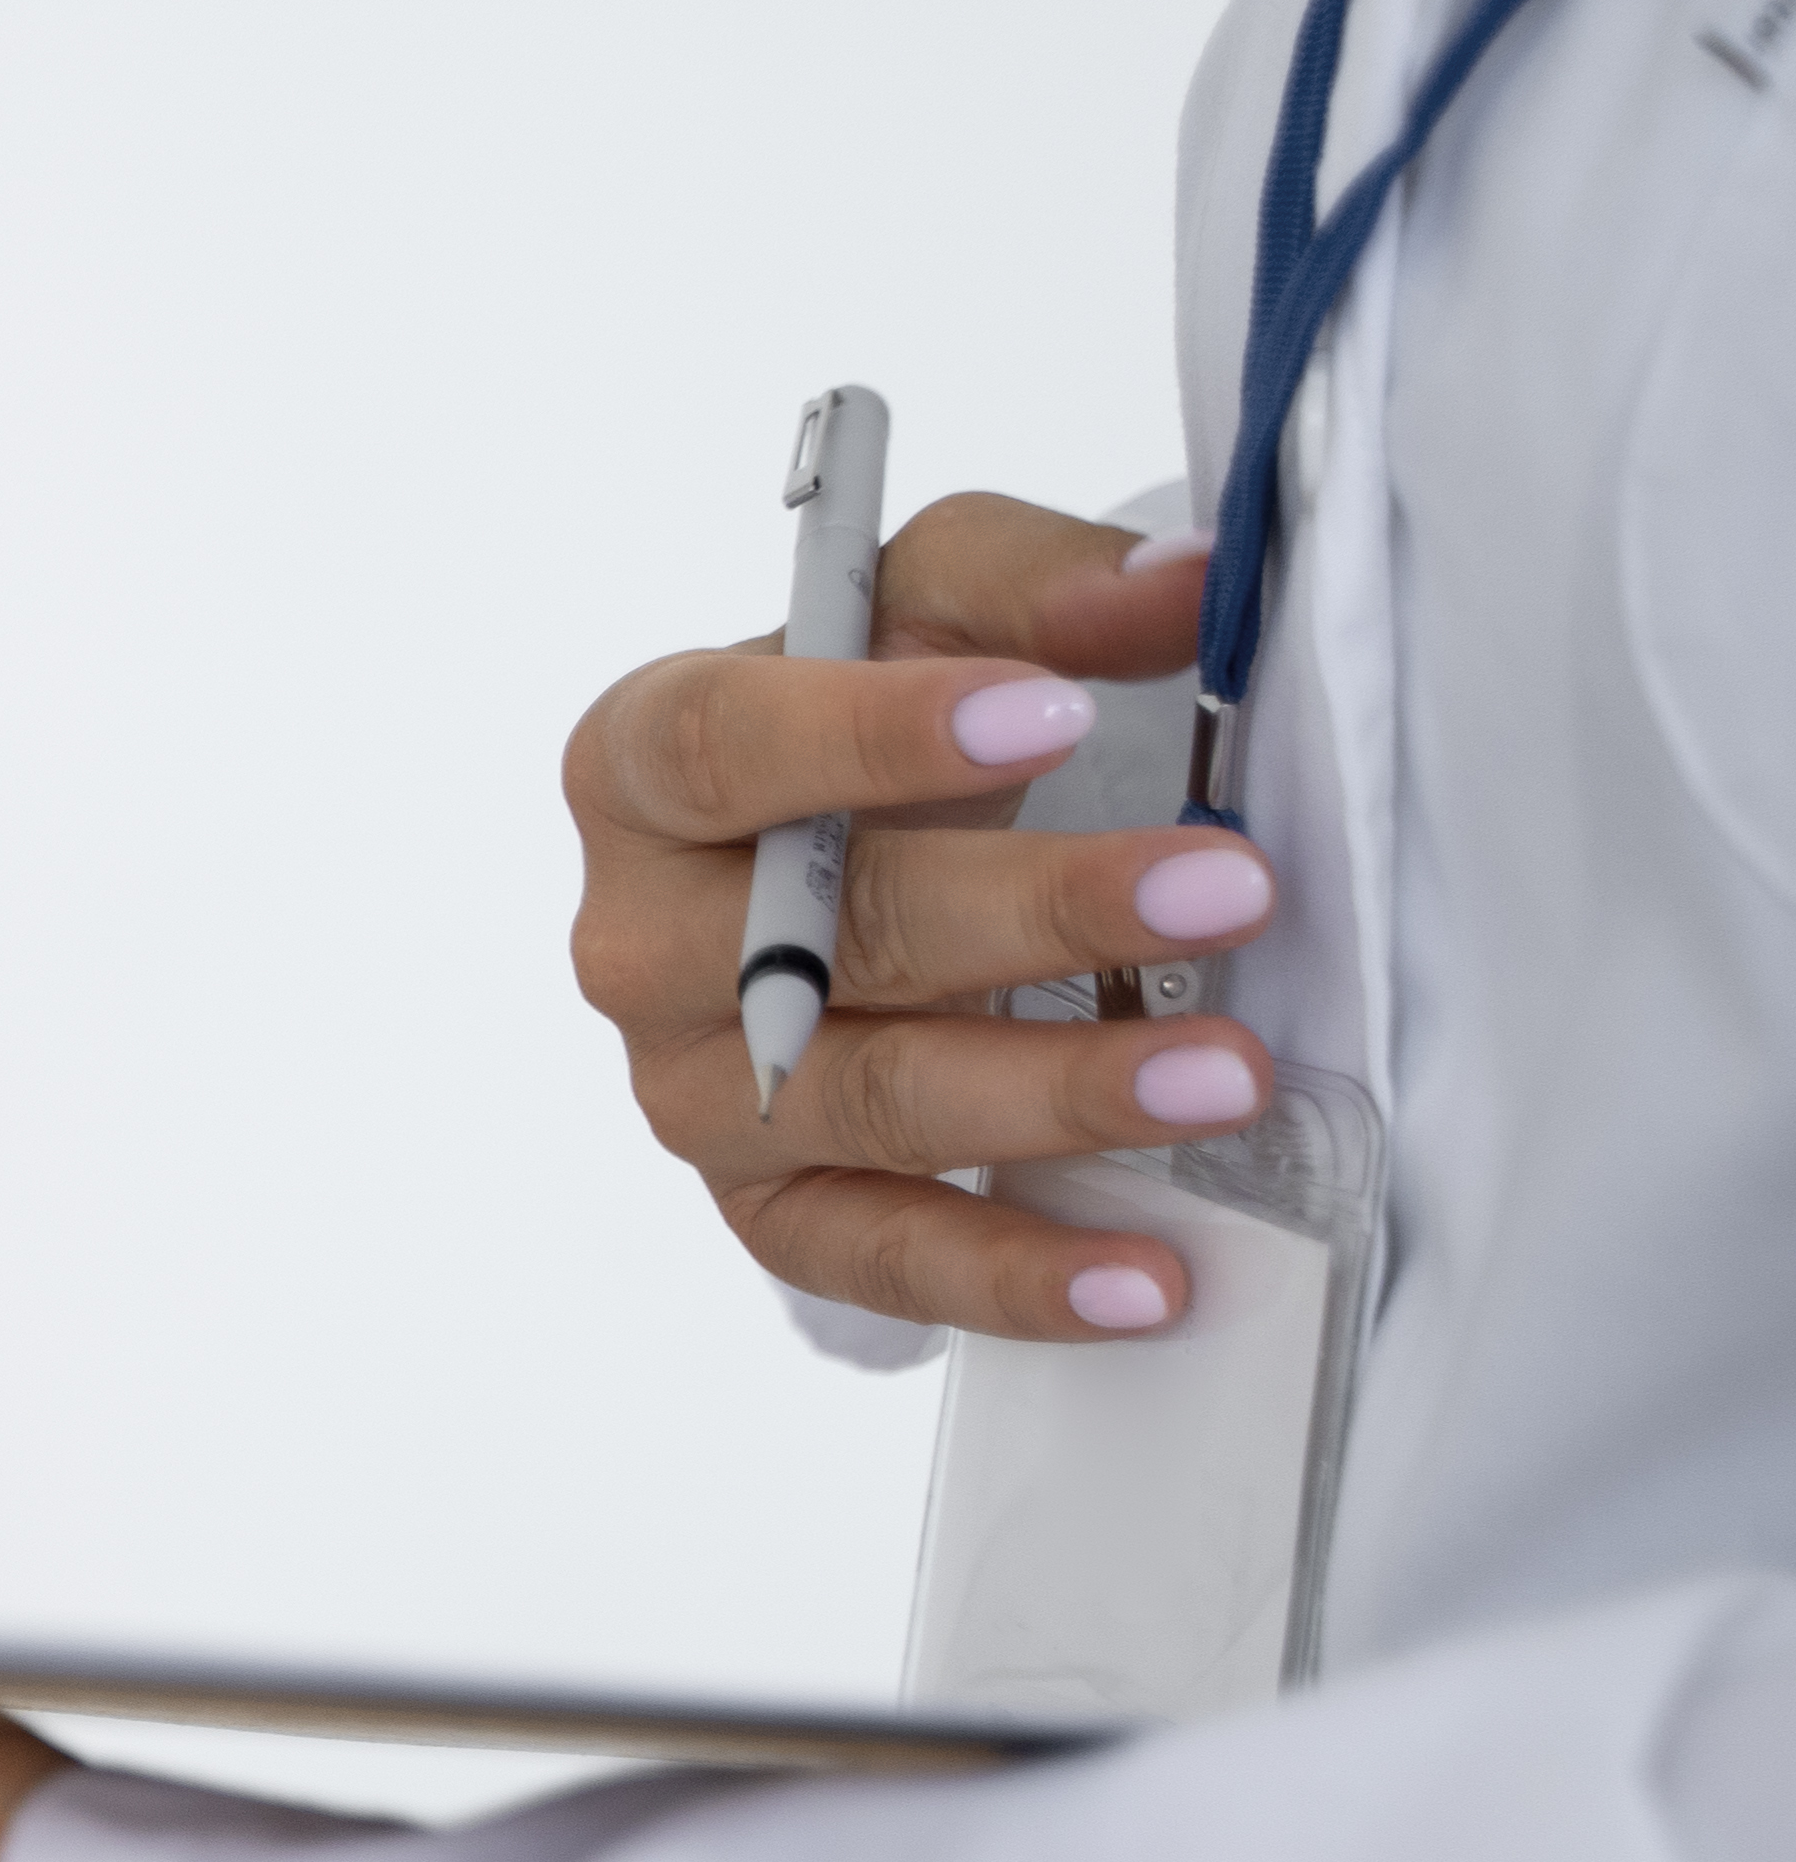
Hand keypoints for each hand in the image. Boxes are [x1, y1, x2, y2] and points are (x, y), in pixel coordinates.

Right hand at [565, 492, 1291, 1340]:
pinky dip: (1011, 1275)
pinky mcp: (764, 1206)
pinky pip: (873, 1259)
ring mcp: (692, 1090)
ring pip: (866, 1101)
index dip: (875, 738)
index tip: (1054, 716)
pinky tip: (1143, 1278)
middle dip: (1037, 913)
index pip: (718, 750)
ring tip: (1223, 1075)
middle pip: (822, 939)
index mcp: (639, 767)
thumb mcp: (936, 607)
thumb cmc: (879, 725)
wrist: (845, 861)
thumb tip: (1184, 587)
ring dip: (1056, 1093)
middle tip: (1225, 888)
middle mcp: (637, 940)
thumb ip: (1042, 583)